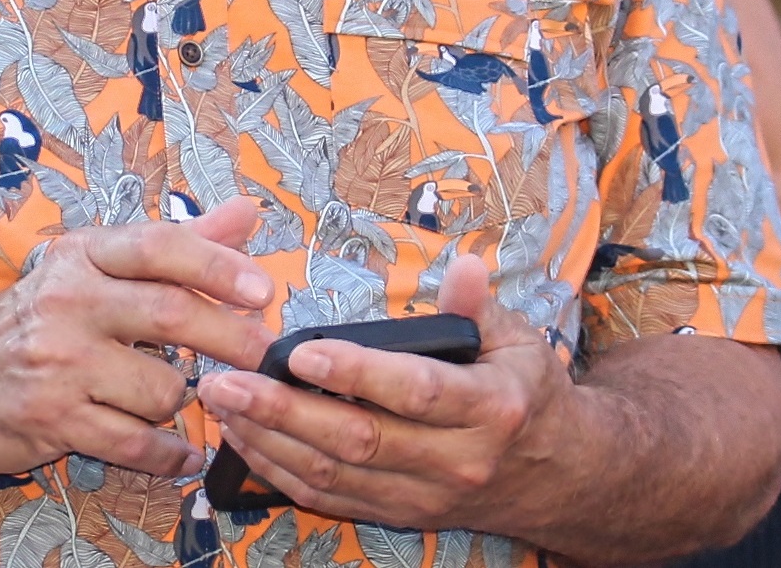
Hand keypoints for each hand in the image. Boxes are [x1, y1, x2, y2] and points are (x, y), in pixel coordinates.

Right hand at [0, 198, 276, 478]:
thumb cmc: (30, 319)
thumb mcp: (90, 267)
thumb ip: (175, 245)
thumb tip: (247, 211)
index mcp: (81, 256)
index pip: (159, 247)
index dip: (218, 264)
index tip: (264, 290)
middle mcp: (68, 302)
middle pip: (172, 315)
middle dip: (231, 339)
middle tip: (263, 355)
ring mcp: (58, 364)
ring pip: (161, 388)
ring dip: (181, 400)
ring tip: (170, 396)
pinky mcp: (52, 421)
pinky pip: (134, 444)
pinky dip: (168, 455)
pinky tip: (182, 454)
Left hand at [194, 255, 580, 533]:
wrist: (557, 476)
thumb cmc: (528, 393)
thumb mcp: (520, 340)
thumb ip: (481, 306)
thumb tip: (465, 266)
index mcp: (490, 409)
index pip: (415, 392)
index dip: (356, 374)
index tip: (301, 353)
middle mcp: (455, 461)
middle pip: (360, 440)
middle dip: (285, 411)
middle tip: (228, 379)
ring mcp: (423, 496)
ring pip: (335, 476)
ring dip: (271, 441)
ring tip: (222, 403)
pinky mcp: (400, 514)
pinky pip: (331, 500)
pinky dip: (281, 473)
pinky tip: (245, 440)